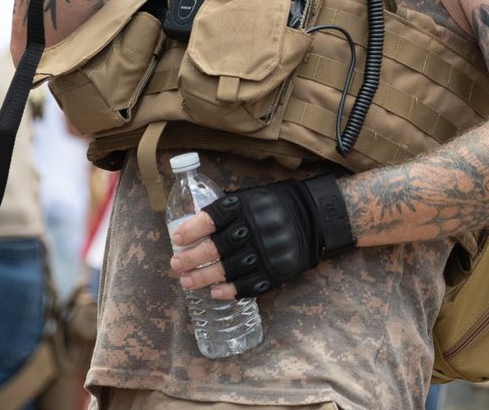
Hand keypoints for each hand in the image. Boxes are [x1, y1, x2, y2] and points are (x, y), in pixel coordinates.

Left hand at [168, 175, 354, 298]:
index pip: (213, 218)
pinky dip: (231, 290)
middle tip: (175, 265)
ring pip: (230, 269)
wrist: (313, 216)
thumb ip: (225, 210)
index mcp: (246, 206)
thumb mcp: (250, 196)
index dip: (192, 230)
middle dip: (193, 258)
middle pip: (218, 247)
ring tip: (187, 282)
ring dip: (205, 278)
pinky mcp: (277, 270)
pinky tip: (215, 292)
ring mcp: (267, 251)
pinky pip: (250, 284)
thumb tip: (191, 225)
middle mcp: (256, 228)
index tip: (176, 239)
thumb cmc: (273, 205)